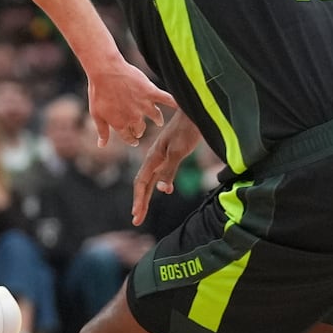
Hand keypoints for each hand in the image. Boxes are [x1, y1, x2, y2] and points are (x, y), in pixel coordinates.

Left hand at [89, 61, 173, 150]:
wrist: (105, 72)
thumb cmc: (98, 92)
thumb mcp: (96, 114)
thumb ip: (102, 131)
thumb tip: (101, 145)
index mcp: (120, 124)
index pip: (128, 137)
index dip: (131, 140)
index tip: (134, 140)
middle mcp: (134, 117)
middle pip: (140, 128)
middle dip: (140, 130)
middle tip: (140, 130)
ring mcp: (144, 105)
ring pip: (155, 116)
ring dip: (157, 120)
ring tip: (159, 122)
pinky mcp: (151, 92)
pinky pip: (166, 99)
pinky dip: (174, 103)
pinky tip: (180, 105)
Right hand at [132, 111, 200, 225]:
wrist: (196, 111)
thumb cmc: (188, 129)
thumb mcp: (179, 151)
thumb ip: (169, 170)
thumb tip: (161, 190)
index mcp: (154, 157)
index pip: (141, 182)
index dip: (139, 200)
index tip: (136, 215)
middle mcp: (155, 158)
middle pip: (143, 184)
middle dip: (140, 203)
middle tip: (136, 220)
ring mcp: (163, 156)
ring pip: (151, 180)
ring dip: (147, 196)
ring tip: (143, 210)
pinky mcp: (172, 154)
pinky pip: (161, 174)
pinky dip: (159, 185)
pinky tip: (165, 190)